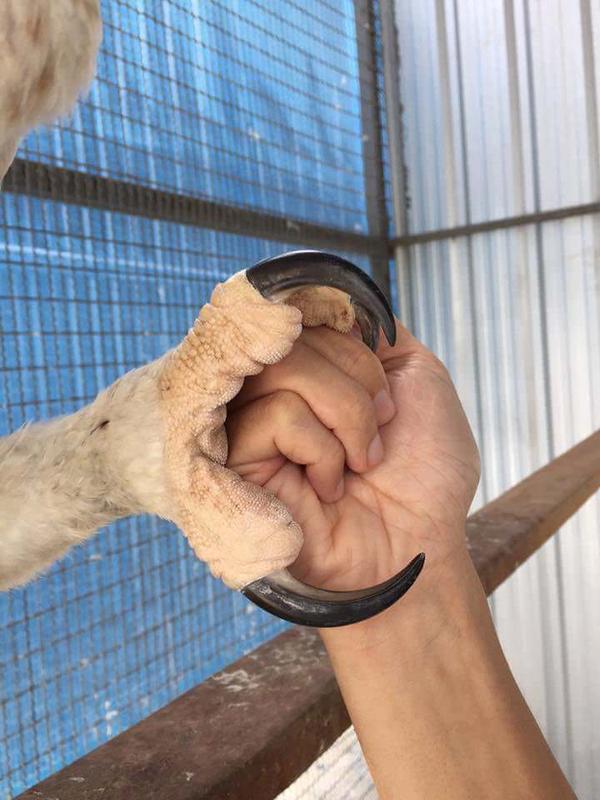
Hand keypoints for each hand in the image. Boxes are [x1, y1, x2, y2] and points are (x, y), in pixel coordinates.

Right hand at [226, 319, 479, 591]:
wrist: (420, 542)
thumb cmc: (425, 471)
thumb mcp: (419, 376)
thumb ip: (373, 330)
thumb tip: (334, 296)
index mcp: (316, 369)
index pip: (305, 311)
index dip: (344, 336)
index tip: (377, 376)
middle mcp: (278, 390)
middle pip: (295, 335)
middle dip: (357, 383)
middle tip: (381, 430)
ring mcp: (256, 425)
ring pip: (284, 371)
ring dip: (345, 416)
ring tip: (359, 463)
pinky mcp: (240, 464)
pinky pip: (276, 416)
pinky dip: (322, 450)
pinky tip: (329, 486)